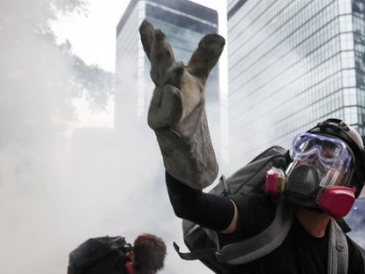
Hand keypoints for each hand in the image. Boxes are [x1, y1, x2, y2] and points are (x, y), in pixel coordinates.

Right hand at [139, 20, 224, 188]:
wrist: (189, 157)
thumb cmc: (188, 117)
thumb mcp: (197, 83)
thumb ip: (203, 59)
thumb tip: (217, 35)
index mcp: (168, 82)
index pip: (159, 60)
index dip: (151, 43)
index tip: (146, 24)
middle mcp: (162, 96)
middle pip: (160, 72)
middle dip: (159, 55)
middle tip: (159, 35)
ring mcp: (162, 114)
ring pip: (164, 94)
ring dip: (169, 79)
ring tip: (176, 64)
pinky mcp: (168, 132)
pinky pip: (168, 117)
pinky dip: (171, 105)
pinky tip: (174, 93)